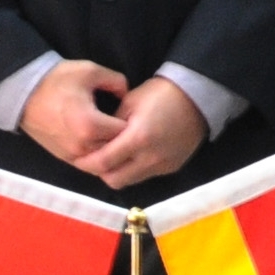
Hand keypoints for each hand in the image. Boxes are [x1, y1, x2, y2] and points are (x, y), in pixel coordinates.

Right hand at [17, 57, 135, 166]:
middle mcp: (82, 146)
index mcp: (91, 126)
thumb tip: (127, 95)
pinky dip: (97, 156)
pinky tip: (101, 141)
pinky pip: (88, 163)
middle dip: (124, 140)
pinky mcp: (63, 157)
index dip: (134, 123)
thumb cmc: (56, 80)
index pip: (125, 133)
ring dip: (111, 150)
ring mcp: (71, 155)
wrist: (23, 91)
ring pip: (102, 161)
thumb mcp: (90, 71)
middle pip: (116, 151)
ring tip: (114, 134)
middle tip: (127, 125)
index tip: (134, 114)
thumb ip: (116, 81)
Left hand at [71, 75, 207, 188]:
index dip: (86, 162)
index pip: (103, 162)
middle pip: (114, 180)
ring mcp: (162, 165)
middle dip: (100, 171)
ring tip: (113, 156)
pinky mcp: (171, 168)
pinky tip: (133, 154)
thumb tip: (97, 139)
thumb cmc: (160, 93)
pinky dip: (134, 169)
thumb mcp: (130, 101)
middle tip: (95, 158)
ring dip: (118, 172)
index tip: (77, 157)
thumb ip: (111, 124)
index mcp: (137, 138)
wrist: (197, 97)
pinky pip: (145, 176)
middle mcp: (150, 158)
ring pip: (130, 181)